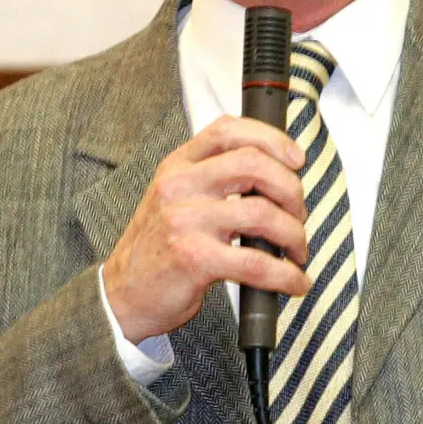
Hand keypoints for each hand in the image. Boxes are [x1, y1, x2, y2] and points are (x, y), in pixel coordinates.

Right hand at [102, 116, 309, 344]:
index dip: (271, 138)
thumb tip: (275, 175)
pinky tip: (294, 281)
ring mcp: (185, 221)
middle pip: (253, 163)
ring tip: (297, 249)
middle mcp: (179, 187)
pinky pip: (256, 262)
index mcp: (177, 166)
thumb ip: (212, 179)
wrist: (123, 293)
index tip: (295, 159)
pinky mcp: (195, 258)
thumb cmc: (157, 248)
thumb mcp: (175, 199)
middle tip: (298, 213)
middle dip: (291, 188)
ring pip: (262, 213)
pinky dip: (286, 274)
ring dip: (294, 234)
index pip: (228, 130)